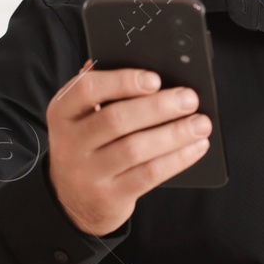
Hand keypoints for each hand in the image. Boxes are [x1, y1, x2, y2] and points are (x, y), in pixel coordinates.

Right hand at [45, 60, 211, 236]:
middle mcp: (69, 143)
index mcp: (62, 112)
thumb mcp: (83, 117)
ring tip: (201, 123)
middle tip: (189, 98)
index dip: (122, 82)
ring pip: (135, 149)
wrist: (74, 201)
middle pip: (116, 120)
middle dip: (158, 107)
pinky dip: (177, 159)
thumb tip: (142, 62)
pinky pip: (148, 175)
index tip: (155, 79)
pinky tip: (195, 147)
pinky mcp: (109, 197)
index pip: (86, 90)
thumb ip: (104, 90)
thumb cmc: (89, 145)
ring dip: (174, 134)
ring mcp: (87, 173)